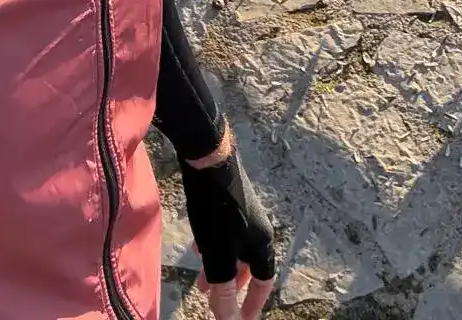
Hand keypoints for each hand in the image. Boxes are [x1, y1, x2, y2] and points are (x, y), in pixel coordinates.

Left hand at [179, 131, 275, 319]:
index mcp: (262, 243)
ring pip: (234, 248)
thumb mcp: (219, 257)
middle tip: (214, 301)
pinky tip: (197, 247)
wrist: (209, 159)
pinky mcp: (228, 199)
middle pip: (249, 266)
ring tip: (201, 282)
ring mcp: (243, 211)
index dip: (253, 303)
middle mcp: (258, 227)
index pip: (264, 281)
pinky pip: (224, 232)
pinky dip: (213, 246)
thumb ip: (225, 292)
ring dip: (219, 267)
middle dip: (231, 287)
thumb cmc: (217, 212)